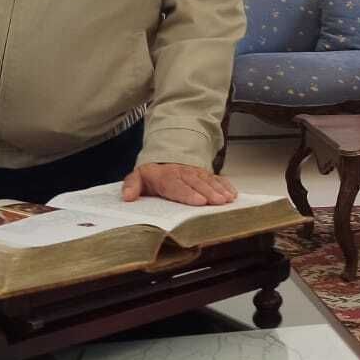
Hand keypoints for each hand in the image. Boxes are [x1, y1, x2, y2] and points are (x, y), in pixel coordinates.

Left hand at [122, 164, 236, 206]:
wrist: (164, 157)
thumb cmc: (152, 174)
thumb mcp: (137, 176)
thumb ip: (131, 185)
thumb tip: (127, 196)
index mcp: (165, 176)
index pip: (176, 186)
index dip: (188, 194)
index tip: (199, 201)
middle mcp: (182, 173)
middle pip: (196, 184)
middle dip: (208, 193)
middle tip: (219, 202)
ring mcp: (195, 173)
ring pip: (208, 180)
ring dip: (219, 189)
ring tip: (227, 199)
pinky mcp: (204, 174)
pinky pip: (217, 178)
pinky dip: (225, 185)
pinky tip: (232, 193)